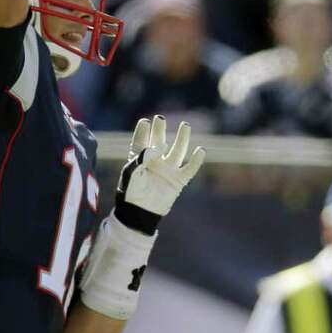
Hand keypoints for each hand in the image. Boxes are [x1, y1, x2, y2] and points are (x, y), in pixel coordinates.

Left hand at [114, 116, 205, 234]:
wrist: (140, 213)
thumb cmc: (131, 194)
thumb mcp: (130, 174)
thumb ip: (140, 158)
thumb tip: (156, 148)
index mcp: (139, 159)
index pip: (142, 141)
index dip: (143, 131)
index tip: (145, 122)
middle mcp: (155, 162)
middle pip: (160, 141)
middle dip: (160, 130)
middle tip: (160, 119)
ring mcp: (168, 170)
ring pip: (177, 151)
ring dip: (182, 138)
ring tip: (185, 125)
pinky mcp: (178, 181)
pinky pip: (190, 169)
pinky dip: (196, 161)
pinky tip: (200, 150)